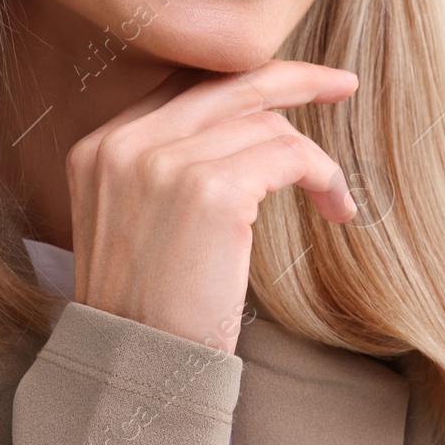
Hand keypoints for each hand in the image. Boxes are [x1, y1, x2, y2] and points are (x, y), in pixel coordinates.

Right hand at [64, 59, 358, 354]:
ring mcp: (165, 163)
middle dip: (296, 77)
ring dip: (316, 160)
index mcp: (101, 145)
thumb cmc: (149, 305)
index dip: (249, 82)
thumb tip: (246, 121)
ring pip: (270, 125)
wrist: (138, 367)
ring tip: (335, 198)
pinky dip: (324, 177)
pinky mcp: (212, 191)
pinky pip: (291, 156)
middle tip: (343, 84)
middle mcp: (126, 144)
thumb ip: (169, 164)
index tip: (297, 83)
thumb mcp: (139, 219)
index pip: (189, 87)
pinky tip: (336, 207)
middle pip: (230, 83)